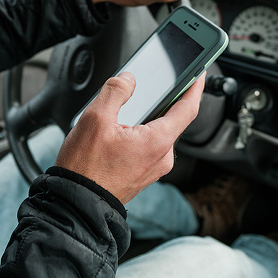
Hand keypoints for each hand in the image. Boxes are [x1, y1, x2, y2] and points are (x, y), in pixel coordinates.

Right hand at [55, 72, 204, 204]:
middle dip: (162, 102)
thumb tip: (128, 79)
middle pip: (171, 120)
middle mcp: (161, 157)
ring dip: (146, 119)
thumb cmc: (85, 168)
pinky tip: (120, 132)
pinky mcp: (142, 174)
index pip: (188, 108)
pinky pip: (148, 147)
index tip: (200, 74)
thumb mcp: (95, 119)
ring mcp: (153, 168)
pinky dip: (140, 134)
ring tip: (124, 112)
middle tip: (151, 86)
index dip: (196, 87)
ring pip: (157, 133)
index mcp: (157, 142)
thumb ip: (115, 91)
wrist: (76, 204)